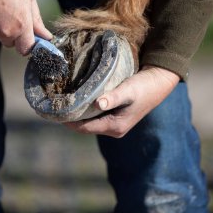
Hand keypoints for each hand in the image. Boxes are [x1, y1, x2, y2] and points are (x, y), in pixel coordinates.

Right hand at [0, 0, 52, 54]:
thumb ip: (37, 20)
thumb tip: (45, 35)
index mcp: (20, 26)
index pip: (26, 50)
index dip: (28, 44)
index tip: (30, 38)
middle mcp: (5, 32)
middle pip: (12, 43)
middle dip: (15, 35)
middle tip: (13, 16)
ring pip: (0, 36)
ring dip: (2, 28)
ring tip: (0, 8)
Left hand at [65, 66, 179, 137]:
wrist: (158, 83)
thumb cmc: (144, 86)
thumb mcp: (128, 91)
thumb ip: (113, 97)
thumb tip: (97, 104)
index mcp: (115, 127)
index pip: (85, 128)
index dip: (69, 121)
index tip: (54, 112)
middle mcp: (114, 129)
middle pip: (85, 127)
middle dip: (70, 118)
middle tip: (55, 106)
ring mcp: (114, 124)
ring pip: (89, 122)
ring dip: (77, 114)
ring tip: (62, 103)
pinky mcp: (115, 116)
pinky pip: (94, 117)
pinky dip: (85, 110)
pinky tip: (77, 101)